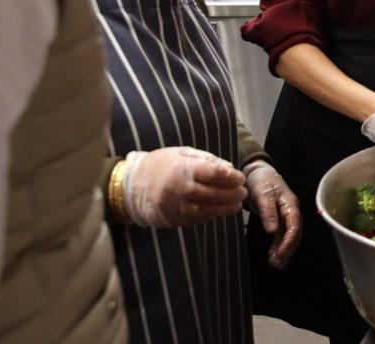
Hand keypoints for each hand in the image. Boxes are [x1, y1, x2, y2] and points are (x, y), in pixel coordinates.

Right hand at [122, 147, 246, 227]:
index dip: (231, 177)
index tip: (240, 177)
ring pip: (208, 209)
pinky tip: (221, 210)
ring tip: (237, 204)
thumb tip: (229, 168)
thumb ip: (206, 159)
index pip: (214, 173)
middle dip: (232, 193)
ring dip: (226, 207)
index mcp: (182, 168)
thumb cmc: (160, 165)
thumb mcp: (181, 153)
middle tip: (243, 191)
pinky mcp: (174, 220)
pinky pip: (198, 218)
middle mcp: (180, 189)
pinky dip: (211, 214)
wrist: (131, 187)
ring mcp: (177, 207)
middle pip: (214, 193)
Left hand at [244, 161, 301, 268]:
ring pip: (288, 235)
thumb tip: (272, 231)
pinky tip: (272, 255)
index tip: (281, 253)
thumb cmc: (261, 181)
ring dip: (283, 250)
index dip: (289, 240)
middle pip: (294, 233)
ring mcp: (285, 215)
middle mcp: (291, 211)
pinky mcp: (278, 218)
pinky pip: (281, 234)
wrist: (256, 173)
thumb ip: (268, 212)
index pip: (294, 225)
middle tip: (277, 263)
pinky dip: (277, 245)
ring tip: (275, 264)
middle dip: (287, 249)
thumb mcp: (262, 194)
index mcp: (290, 204)